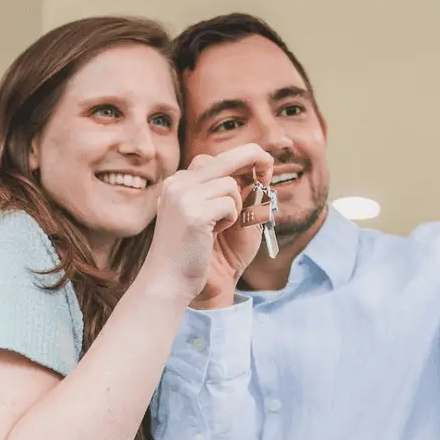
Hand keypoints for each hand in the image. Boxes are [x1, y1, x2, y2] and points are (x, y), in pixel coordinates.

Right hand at [189, 144, 273, 309]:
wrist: (171, 283)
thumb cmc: (196, 254)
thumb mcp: (212, 217)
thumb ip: (228, 194)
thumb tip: (258, 172)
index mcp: (179, 183)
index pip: (215, 159)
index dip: (242, 162)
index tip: (261, 170)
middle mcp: (178, 183)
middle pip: (226, 157)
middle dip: (255, 156)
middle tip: (268, 167)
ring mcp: (183, 195)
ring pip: (230, 184)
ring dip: (235, 208)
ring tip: (218, 228)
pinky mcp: (192, 212)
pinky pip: (229, 204)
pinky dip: (231, 219)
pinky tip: (213, 235)